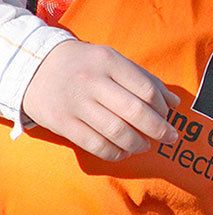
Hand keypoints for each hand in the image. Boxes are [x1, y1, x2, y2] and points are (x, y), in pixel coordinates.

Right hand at [22, 40, 179, 160]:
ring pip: (116, 131)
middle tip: (170, 138)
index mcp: (109, 62)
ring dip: (137, 143)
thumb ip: (145, 79)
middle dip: (158, 129)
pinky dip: (115, 153)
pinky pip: (95, 144)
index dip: (162, 107)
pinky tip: (124, 152)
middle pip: (134, 111)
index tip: (168, 116)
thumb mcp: (114, 61)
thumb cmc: (86, 65)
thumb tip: (174, 102)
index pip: (146, 89)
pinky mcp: (62, 123)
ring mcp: (76, 104)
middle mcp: (93, 82)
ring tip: (146, 145)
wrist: (36, 68)